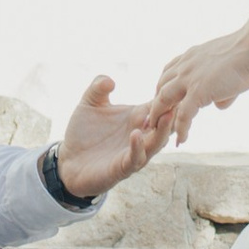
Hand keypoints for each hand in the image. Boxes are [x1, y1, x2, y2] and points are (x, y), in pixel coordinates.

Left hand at [54, 74, 169, 201]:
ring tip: (166, 115)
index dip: (167, 96)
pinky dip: (138, 147)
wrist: (68, 161)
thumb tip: (110, 80)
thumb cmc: (84, 132)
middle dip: (172, 113)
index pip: (159, 105)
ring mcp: (133, 152)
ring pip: (156, 143)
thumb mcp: (89, 104)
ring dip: (162, 131)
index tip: (176, 83)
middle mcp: (140, 135)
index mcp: (137, 117)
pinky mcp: (122, 168)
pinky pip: (135, 158)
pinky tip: (136, 134)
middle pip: (165, 125)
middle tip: (180, 100)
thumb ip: (98, 88)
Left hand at [152, 29, 248, 145]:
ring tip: (159, 131)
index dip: (165, 87)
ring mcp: (190, 78)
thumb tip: (219, 103)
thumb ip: (221, 87)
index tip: (165, 101)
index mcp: (192, 56)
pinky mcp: (198, 92)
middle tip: (155, 119)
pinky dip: (181, 129)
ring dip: (160, 116)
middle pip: (160, 86)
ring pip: (164, 100)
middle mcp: (186, 65)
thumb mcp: (230, 68)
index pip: (170, 72)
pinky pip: (183, 115)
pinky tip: (181, 140)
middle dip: (156, 103)